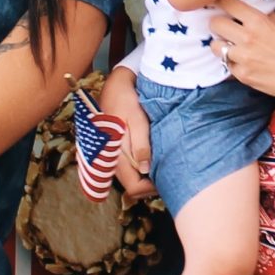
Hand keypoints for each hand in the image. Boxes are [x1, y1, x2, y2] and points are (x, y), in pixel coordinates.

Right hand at [99, 66, 156, 201]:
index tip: (164, 179)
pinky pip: (126, 168)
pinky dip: (138, 168)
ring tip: (159, 164)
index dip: (150, 188)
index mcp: (114, 155)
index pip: (133, 187)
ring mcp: (110, 157)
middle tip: (165, 172)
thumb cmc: (126, 101)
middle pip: (131, 186)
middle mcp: (109, 160)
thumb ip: (140, 145)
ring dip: (144, 176)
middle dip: (148, 184)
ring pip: (128, 178)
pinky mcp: (112, 152)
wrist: (115, 86)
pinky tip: (149, 157)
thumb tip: (145, 169)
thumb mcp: (137, 119)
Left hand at [210, 0, 274, 107]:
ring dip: (221, 44)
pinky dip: (232, 63)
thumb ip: (265, 16)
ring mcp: (243, 58)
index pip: (227, 3)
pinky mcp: (242, 75)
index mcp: (258, 21)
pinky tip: (243, 62)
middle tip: (224, 26)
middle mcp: (247, 38)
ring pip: (215, 46)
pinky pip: (227, 65)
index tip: (218, 1)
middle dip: (218, 23)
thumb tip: (252, 9)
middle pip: (215, 23)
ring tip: (230, 46)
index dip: (220, 1)